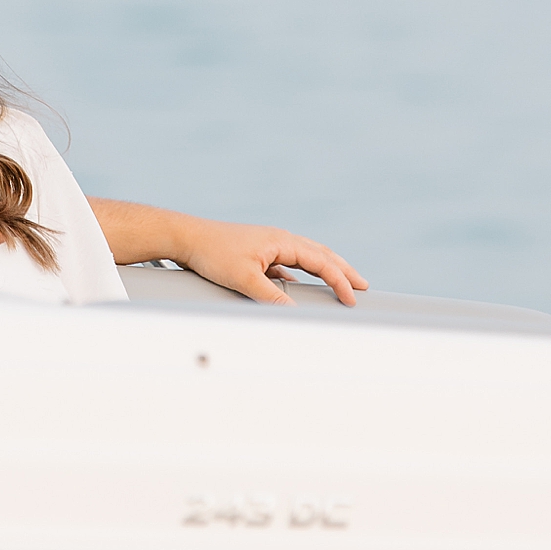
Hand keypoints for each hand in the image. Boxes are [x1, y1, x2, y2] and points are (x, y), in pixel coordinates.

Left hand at [172, 217, 368, 307]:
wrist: (187, 238)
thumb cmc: (213, 253)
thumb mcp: (244, 279)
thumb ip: (271, 296)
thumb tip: (295, 311)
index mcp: (281, 241)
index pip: (321, 261)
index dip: (340, 280)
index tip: (353, 299)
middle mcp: (279, 239)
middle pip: (320, 255)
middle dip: (343, 270)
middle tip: (364, 286)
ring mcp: (269, 245)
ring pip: (306, 258)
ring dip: (325, 270)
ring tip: (341, 283)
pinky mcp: (258, 253)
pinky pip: (288, 264)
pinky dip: (302, 274)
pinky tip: (300, 287)